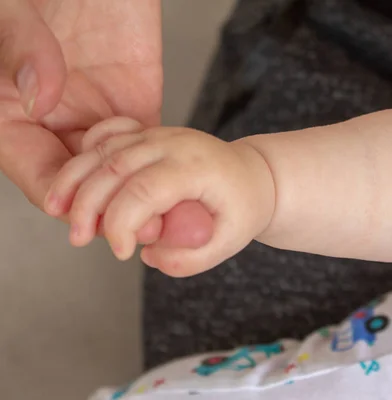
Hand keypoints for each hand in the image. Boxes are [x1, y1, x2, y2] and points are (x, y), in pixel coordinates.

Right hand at [0, 0, 210, 247]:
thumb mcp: (15, 13)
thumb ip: (23, 52)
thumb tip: (40, 97)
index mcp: (11, 113)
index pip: (35, 171)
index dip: (64, 201)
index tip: (94, 223)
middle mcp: (53, 122)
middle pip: (81, 184)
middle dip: (111, 211)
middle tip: (142, 230)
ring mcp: (95, 115)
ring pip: (116, 172)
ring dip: (138, 198)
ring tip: (165, 217)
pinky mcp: (133, 105)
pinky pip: (145, 146)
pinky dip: (158, 167)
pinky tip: (175, 185)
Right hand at [46, 118, 274, 275]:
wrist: (252, 175)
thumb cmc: (243, 207)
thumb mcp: (231, 241)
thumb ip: (191, 259)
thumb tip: (148, 256)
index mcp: (196, 166)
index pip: (146, 190)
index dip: (122, 223)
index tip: (122, 252)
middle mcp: (174, 143)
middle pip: (115, 166)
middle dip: (87, 205)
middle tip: (77, 239)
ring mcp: (159, 134)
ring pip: (105, 149)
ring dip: (75, 180)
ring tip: (57, 212)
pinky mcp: (148, 135)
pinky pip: (109, 135)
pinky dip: (86, 153)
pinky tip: (72, 179)